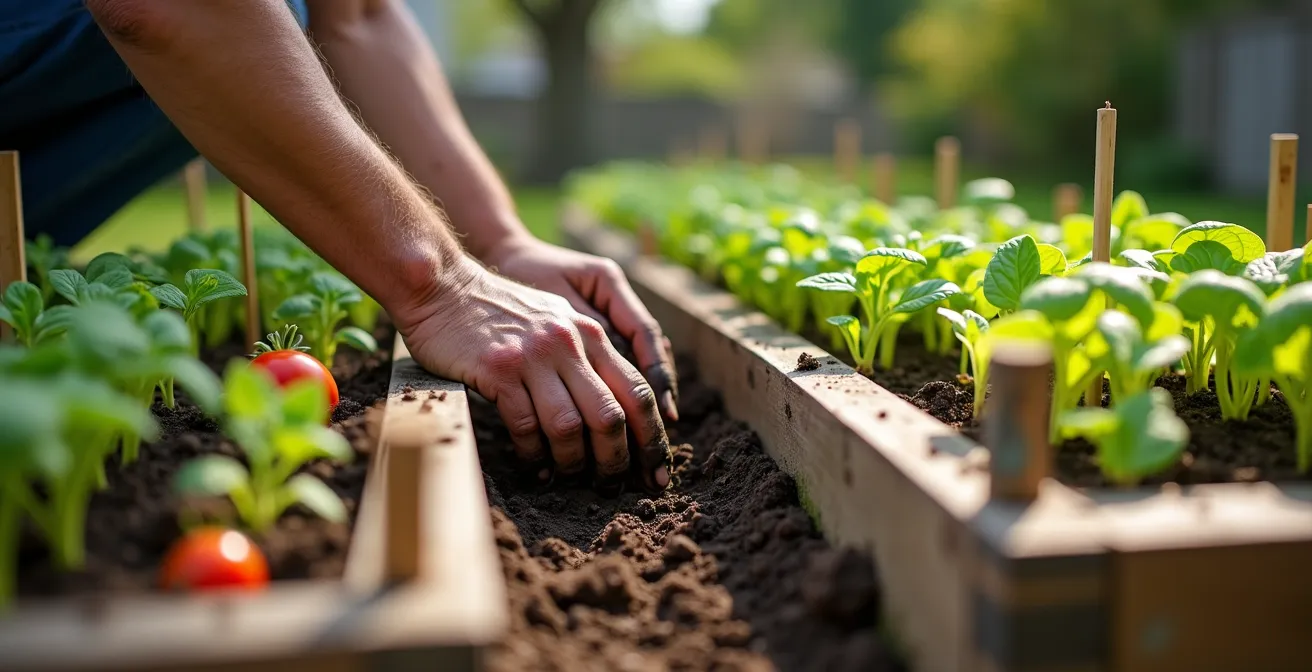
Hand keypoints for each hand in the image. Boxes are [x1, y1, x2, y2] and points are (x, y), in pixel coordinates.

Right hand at [395, 257, 671, 491]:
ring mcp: (534, 357)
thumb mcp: (555, 320)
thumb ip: (586, 354)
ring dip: (572, 462)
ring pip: (570, 427)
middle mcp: (569, 343)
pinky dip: (533, 455)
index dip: (654, 437)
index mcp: (590, 333)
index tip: (658, 470)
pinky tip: (534, 466)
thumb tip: (616, 409)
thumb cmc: (499, 312)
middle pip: (612, 415)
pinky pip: (526, 427)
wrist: (443, 286)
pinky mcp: (498, 371)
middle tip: (611, 485)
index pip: (639, 390)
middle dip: (616, 459)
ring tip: (568, 476)